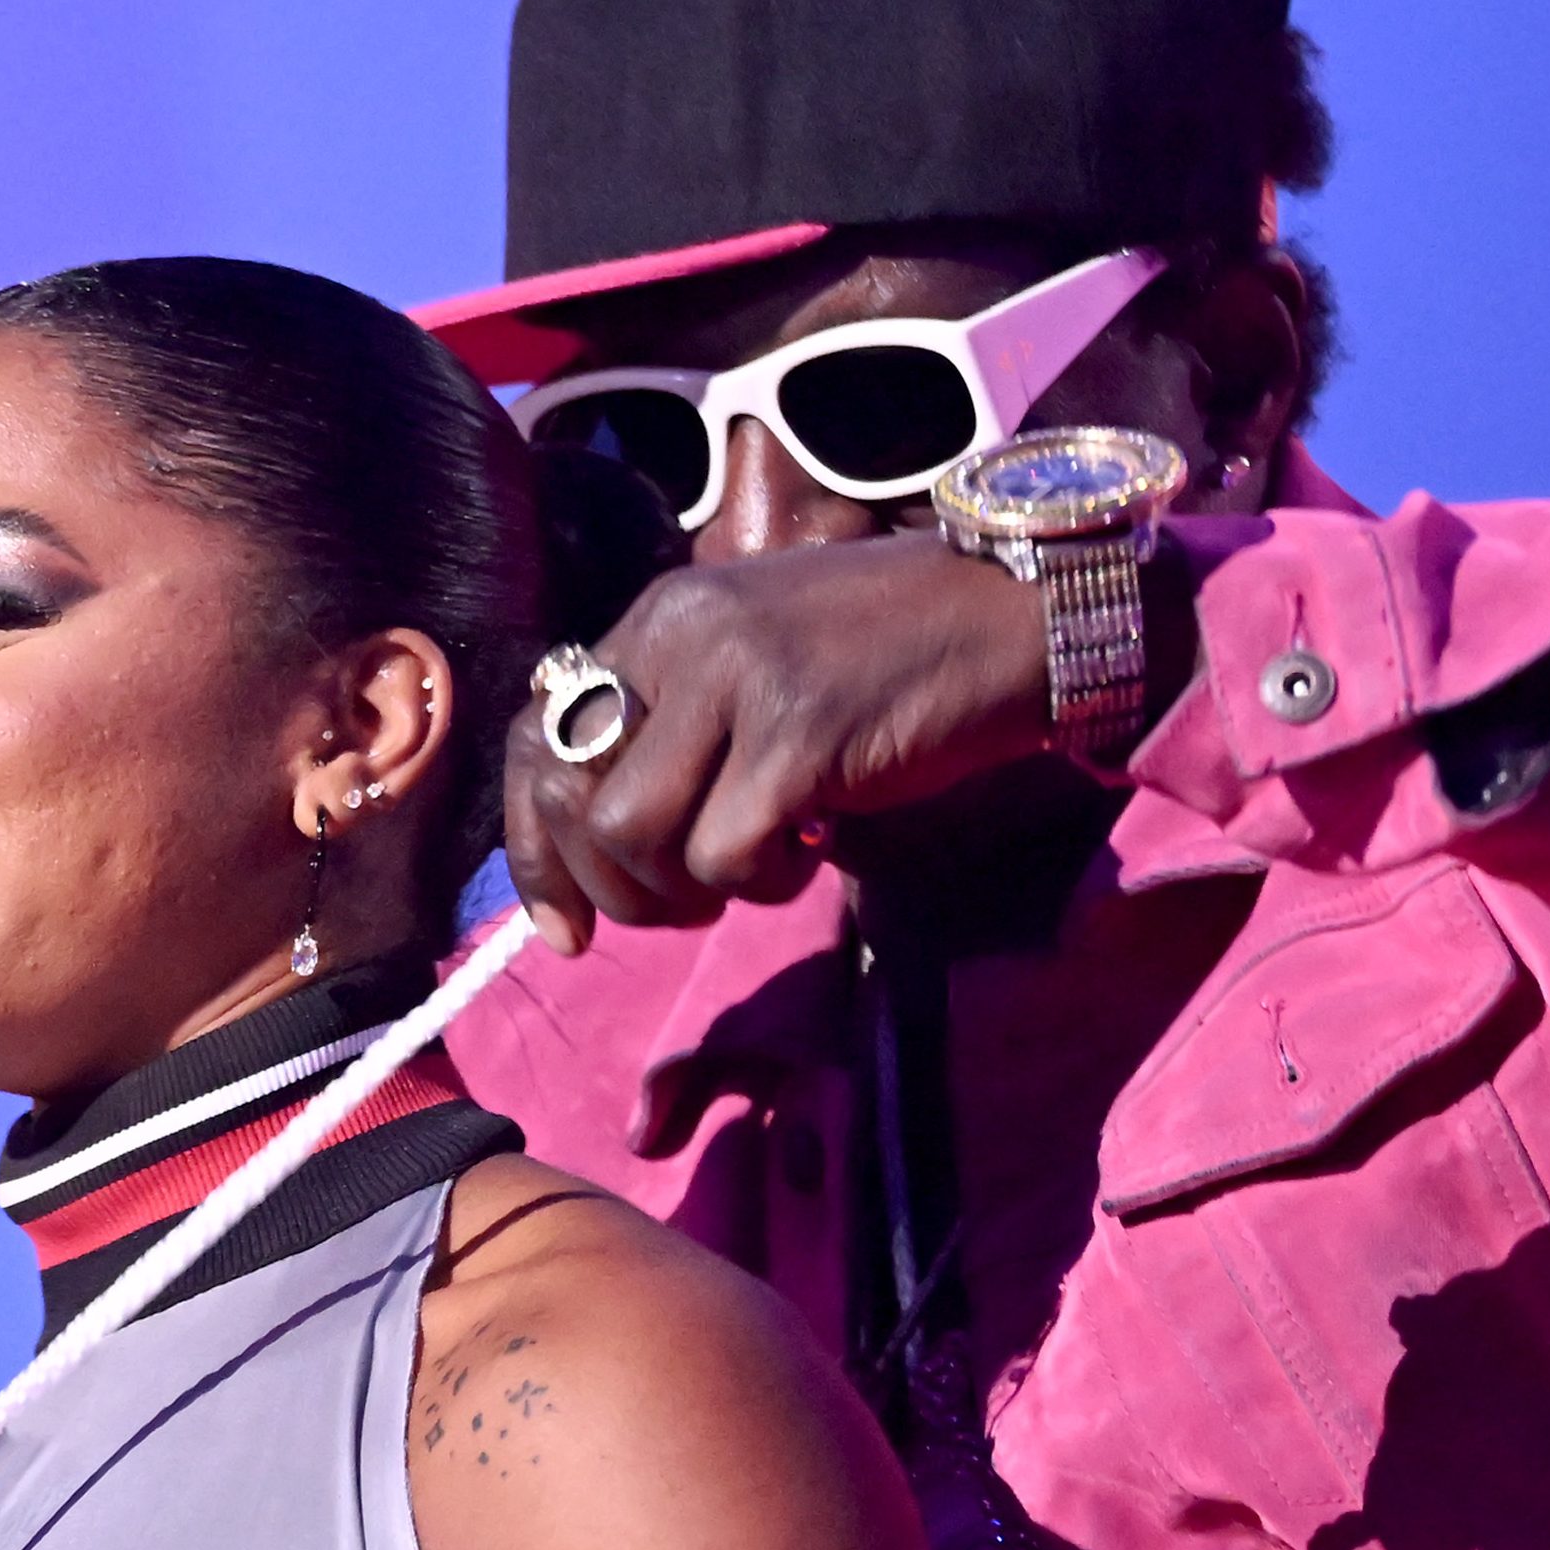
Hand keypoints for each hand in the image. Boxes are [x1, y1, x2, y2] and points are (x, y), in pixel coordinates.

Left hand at [505, 534, 1053, 952]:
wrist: (1013, 620)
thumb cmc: (886, 660)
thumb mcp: (756, 668)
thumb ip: (676, 728)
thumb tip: (598, 842)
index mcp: (660, 619)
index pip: (537, 739)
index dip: (536, 849)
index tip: (568, 929)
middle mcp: (682, 636)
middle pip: (576, 801)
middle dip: (618, 888)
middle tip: (688, 900)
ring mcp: (738, 680)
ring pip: (636, 835)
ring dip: (690, 889)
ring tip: (759, 866)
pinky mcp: (797, 735)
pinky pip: (725, 856)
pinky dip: (762, 884)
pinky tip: (812, 852)